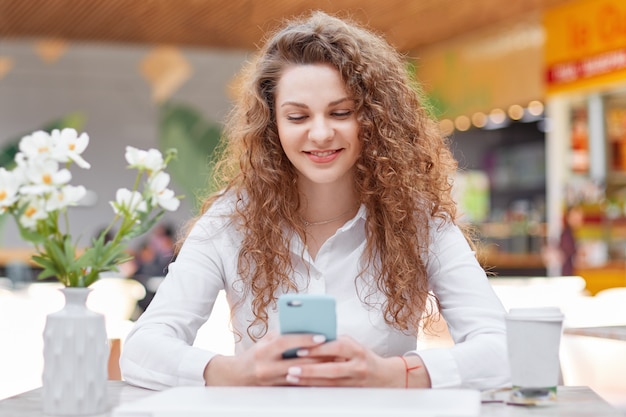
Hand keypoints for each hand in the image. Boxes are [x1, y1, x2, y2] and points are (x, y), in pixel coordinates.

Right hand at [203, 332, 328, 385]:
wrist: (235, 376)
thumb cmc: (255, 354)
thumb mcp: (266, 341)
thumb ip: (283, 335)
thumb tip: (306, 327)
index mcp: (263, 350)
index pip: (285, 342)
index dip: (304, 339)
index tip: (322, 336)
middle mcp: (266, 367)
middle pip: (297, 362)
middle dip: (318, 356)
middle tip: (336, 351)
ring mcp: (271, 381)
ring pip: (300, 376)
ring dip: (318, 369)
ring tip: (334, 362)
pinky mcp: (276, 390)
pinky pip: (297, 385)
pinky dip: (311, 378)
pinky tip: (323, 374)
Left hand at [282, 335, 430, 387]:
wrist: (385, 376)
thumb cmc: (363, 357)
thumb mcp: (352, 345)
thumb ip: (334, 343)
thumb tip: (308, 341)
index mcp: (357, 350)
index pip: (337, 347)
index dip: (318, 349)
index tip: (299, 349)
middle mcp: (358, 366)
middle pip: (331, 369)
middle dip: (309, 368)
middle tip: (290, 367)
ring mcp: (356, 381)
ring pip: (329, 383)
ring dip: (308, 380)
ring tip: (291, 377)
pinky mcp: (352, 392)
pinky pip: (330, 390)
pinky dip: (315, 386)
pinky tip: (302, 384)